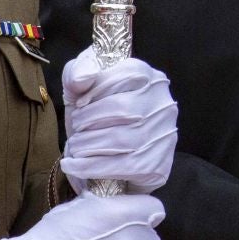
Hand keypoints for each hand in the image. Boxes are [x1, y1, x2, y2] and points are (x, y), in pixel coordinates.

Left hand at [59, 49, 179, 193]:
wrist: (108, 159)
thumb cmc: (96, 116)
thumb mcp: (82, 88)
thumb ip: (76, 73)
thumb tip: (81, 79)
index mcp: (149, 78)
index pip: (127, 74)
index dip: (97, 89)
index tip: (78, 104)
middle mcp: (163, 105)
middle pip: (123, 108)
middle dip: (90, 120)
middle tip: (75, 128)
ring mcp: (165, 137)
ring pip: (121, 139)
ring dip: (88, 144)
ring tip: (75, 146)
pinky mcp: (158, 166)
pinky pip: (122, 166)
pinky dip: (91, 166)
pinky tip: (74, 165)